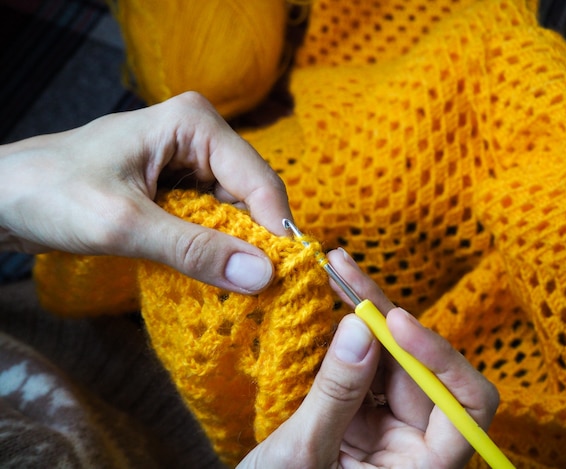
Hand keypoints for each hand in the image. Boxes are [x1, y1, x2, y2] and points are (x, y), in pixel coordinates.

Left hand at [0, 92, 291, 292]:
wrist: (2, 198)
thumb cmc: (49, 193)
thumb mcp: (124, 225)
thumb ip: (194, 250)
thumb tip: (262, 276)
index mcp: (194, 123)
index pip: (258, 180)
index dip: (275, 231)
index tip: (284, 280)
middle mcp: (199, 135)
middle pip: (251, 195)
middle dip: (256, 241)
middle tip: (261, 290)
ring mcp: (189, 160)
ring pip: (234, 210)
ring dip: (236, 248)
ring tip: (236, 286)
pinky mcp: (176, 184)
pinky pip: (211, 217)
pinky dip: (214, 246)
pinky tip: (211, 271)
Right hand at [239, 249, 498, 467]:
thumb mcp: (305, 452)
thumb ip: (336, 394)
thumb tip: (360, 328)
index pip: (465, 409)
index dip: (440, 359)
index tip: (396, 321)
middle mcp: (414, 446)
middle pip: (422, 371)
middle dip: (387, 319)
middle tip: (347, 273)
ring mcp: (388, 428)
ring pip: (394, 361)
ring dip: (368, 317)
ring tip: (338, 275)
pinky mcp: (361, 414)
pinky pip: (366, 367)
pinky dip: (350, 337)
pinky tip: (334, 304)